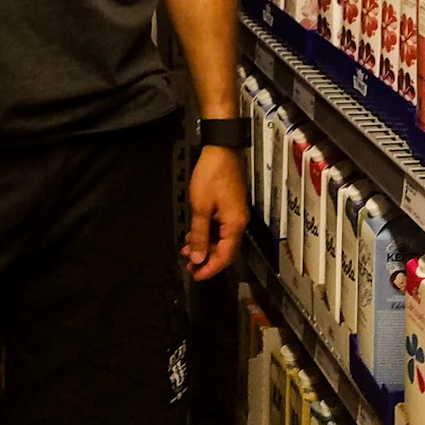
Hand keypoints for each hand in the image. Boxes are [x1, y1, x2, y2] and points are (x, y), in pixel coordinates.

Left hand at [181, 145, 247, 281]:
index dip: (210, 268)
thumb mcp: (201, 207)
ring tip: (186, 250)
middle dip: (206, 258)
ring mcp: (234, 213)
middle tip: (188, 265)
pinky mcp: (229, 205)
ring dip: (204, 245)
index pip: (225, 256)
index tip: (195, 275)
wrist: (220, 149)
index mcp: (235, 224)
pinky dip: (206, 233)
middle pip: (224, 249)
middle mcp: (238, 221)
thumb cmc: (211, 176)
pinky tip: (192, 234)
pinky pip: (219, 227)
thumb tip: (198, 258)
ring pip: (220, 238)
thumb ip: (199, 235)